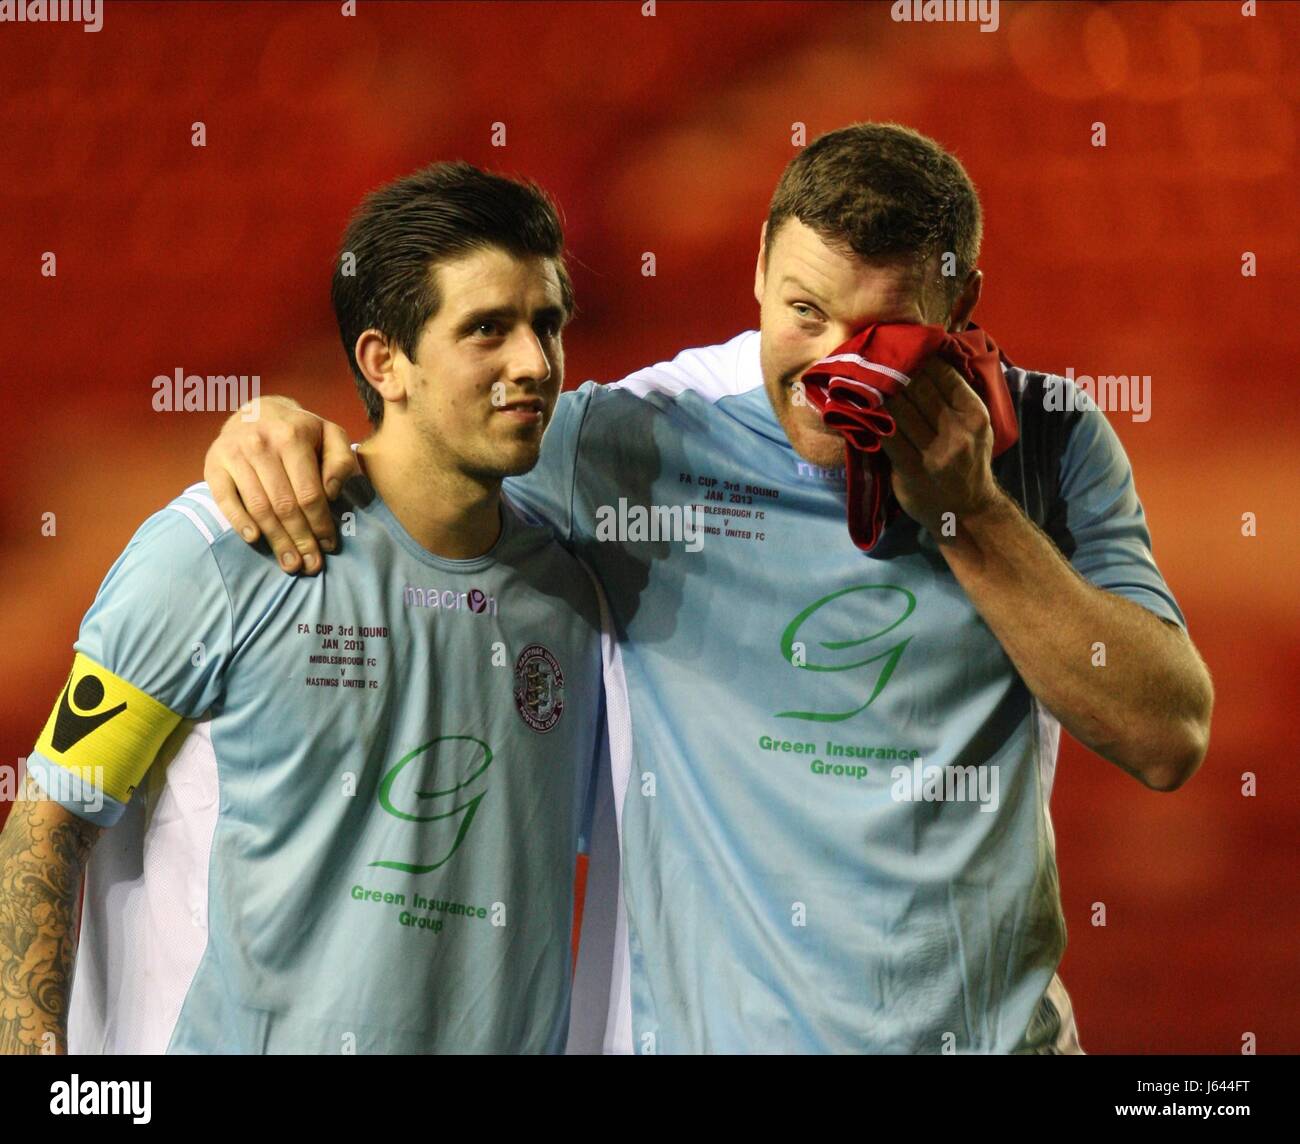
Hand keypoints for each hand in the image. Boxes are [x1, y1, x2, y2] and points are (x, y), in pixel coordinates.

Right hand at [203, 397, 358, 574]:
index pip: (309, 492)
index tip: (329, 545)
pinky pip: (225, 500)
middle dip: (300, 539)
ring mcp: (234, 454)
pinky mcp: (213, 464)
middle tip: (311, 564)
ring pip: (259, 507)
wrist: (257, 411)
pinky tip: (255, 540)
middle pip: (284, 505)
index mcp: (292, 437)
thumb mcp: (330, 435)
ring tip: (290, 563)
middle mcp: (261, 444)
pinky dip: (239, 521)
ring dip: (276, 540)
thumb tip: (330, 493)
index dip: (320, 523)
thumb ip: (340, 461)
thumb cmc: (300, 430)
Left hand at [877, 355, 1006, 538]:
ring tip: (860, 377)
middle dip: (892, 371)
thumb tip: (927, 358)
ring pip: (898, 409)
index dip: (918, 359)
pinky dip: (870, 419)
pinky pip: (885, 436)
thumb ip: (956, 397)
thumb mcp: (976, 427)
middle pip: (917, 388)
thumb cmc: (967, 462)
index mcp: (975, 414)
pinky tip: (858, 408)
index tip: (898, 348)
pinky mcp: (911, 469)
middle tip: (872, 358)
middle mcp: (958, 431)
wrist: (966, 510)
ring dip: (877, 392)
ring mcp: (934, 452)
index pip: (943, 375)